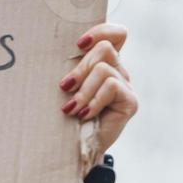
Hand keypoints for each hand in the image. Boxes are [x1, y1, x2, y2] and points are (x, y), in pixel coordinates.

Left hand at [60, 24, 137, 157]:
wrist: (76, 150)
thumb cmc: (66, 118)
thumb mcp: (66, 89)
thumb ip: (70, 70)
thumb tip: (52, 47)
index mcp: (105, 63)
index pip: (116, 34)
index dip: (100, 31)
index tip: (78, 45)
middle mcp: (118, 72)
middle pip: (105, 48)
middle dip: (81, 67)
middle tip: (64, 87)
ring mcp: (126, 87)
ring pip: (104, 69)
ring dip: (83, 89)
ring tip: (72, 108)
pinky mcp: (130, 102)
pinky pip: (111, 87)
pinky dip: (93, 101)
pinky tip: (85, 115)